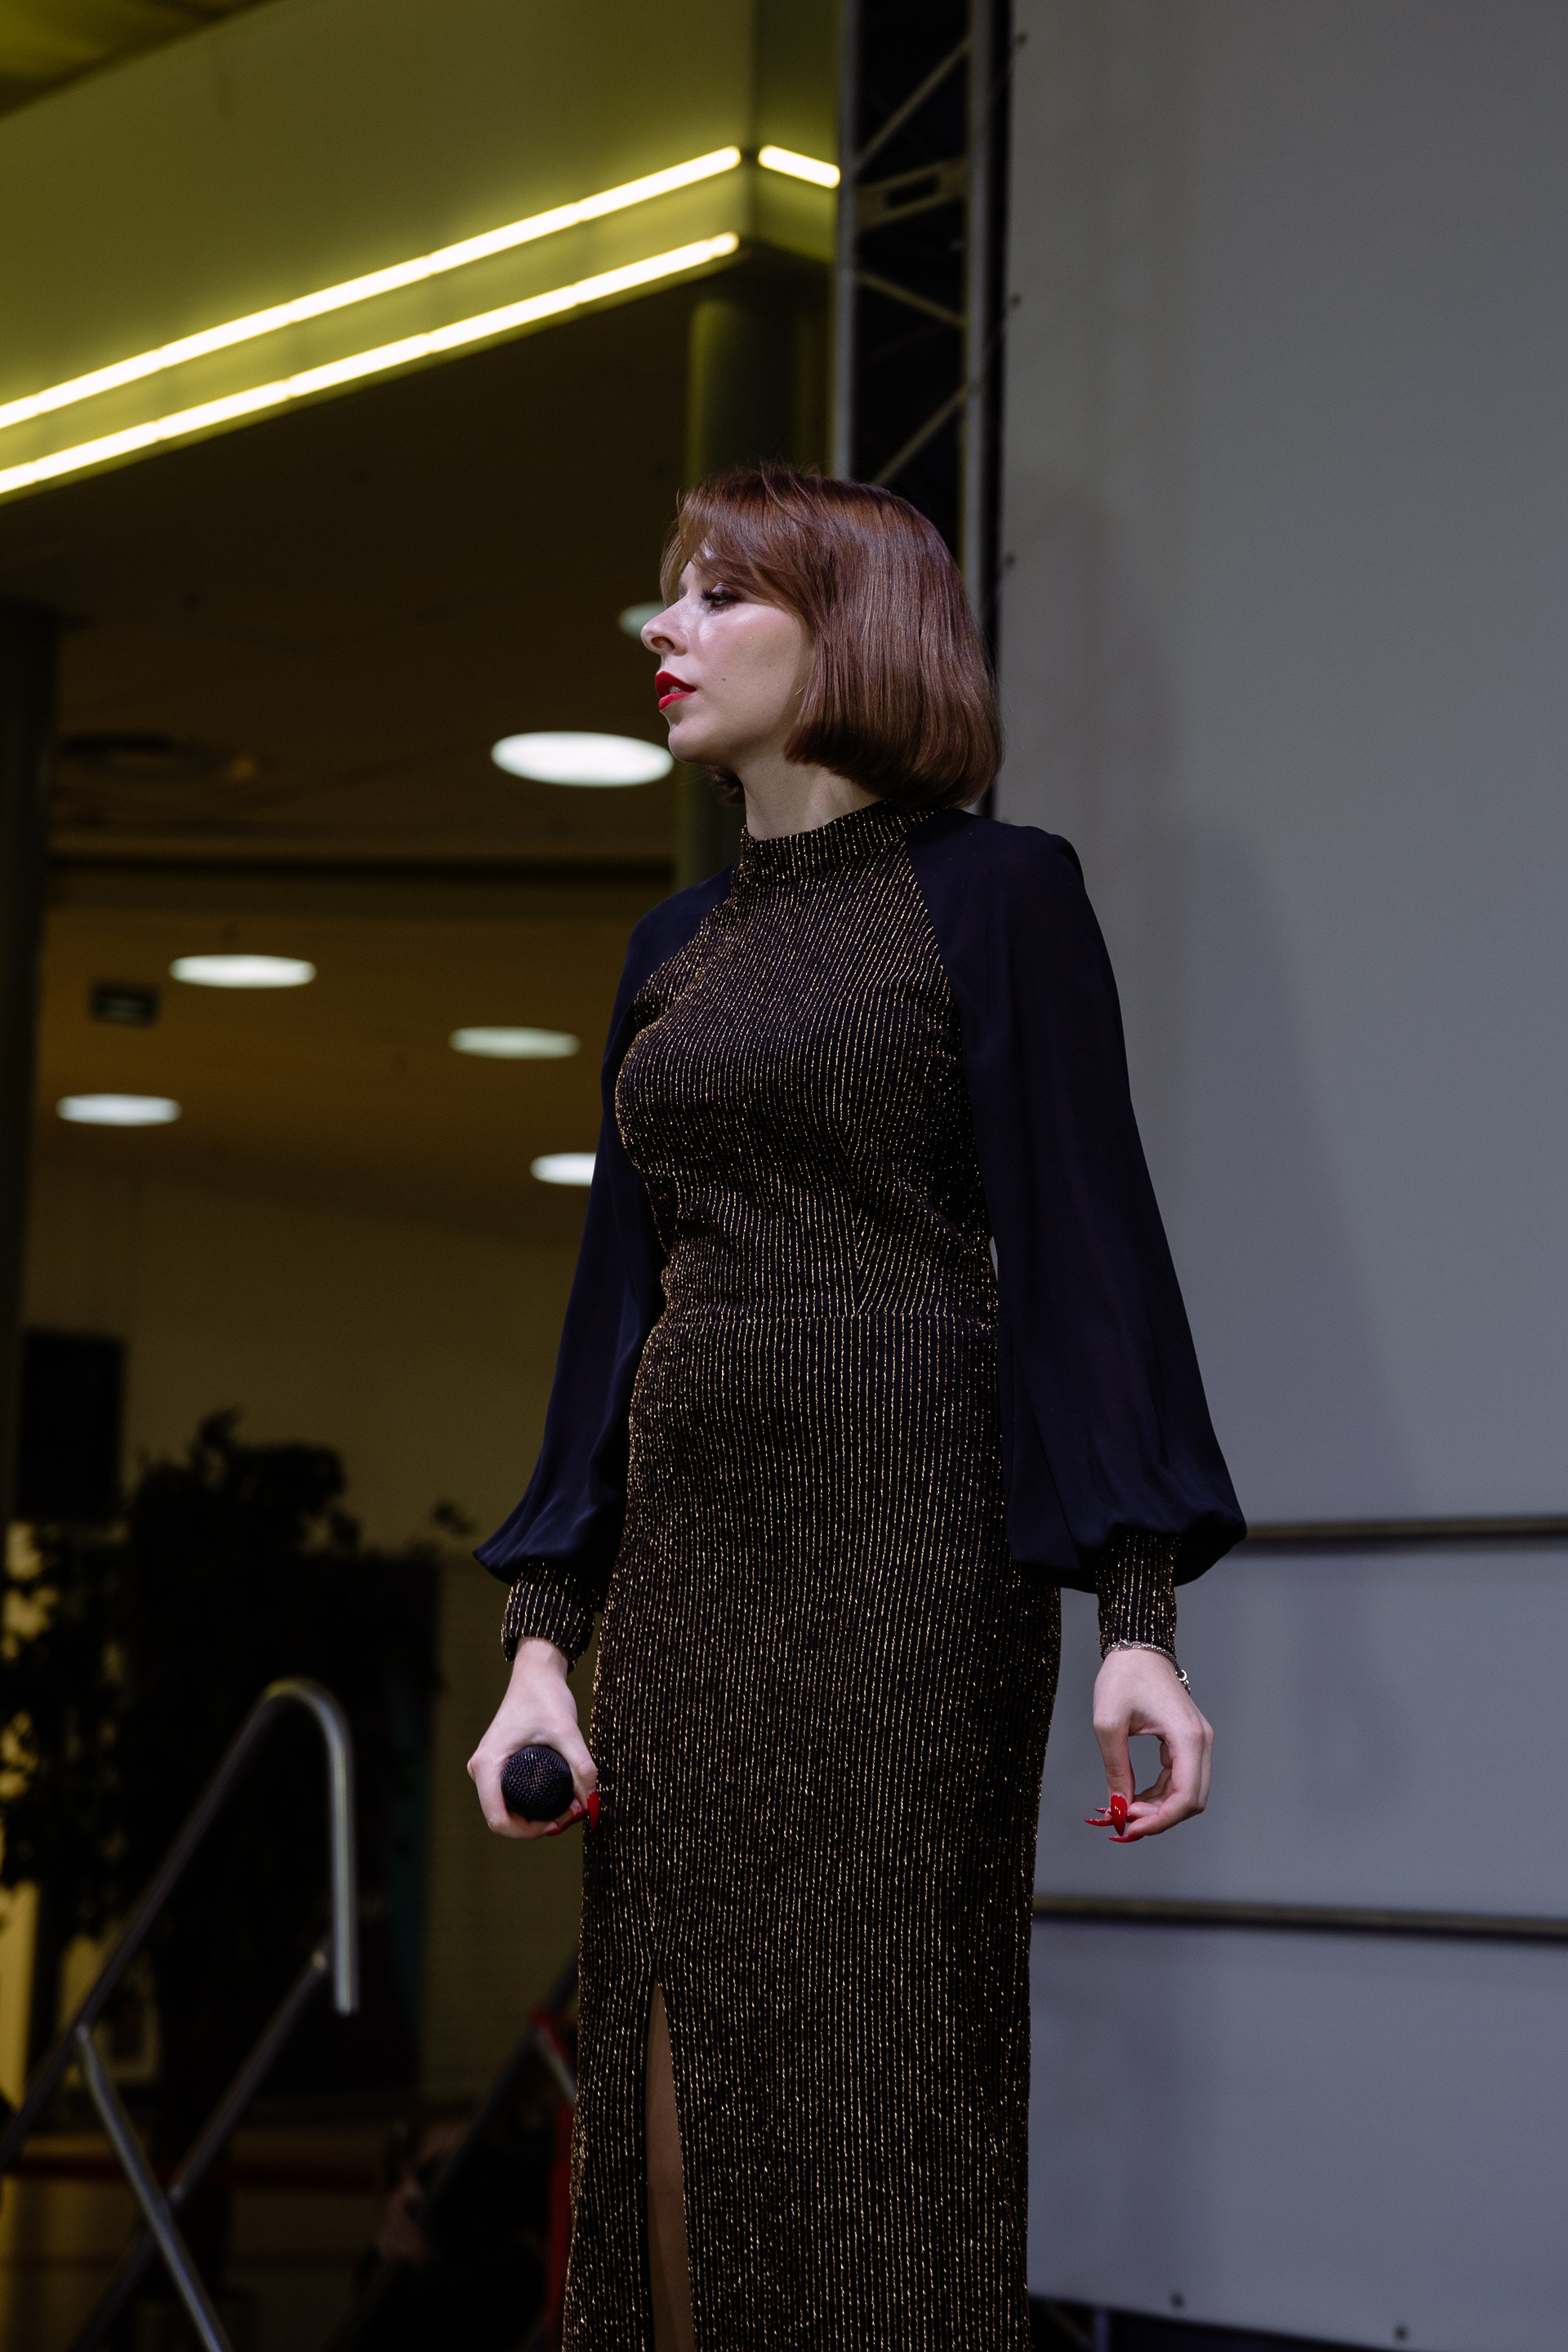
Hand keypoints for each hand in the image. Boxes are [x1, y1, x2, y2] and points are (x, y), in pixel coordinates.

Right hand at [467, 1638, 597, 1841]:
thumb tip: (592, 1801)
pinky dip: (531, 1806)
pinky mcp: (499, 1765)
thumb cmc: (545, 1695)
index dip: (529, 1832)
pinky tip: (557, 1801)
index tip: (560, 1821)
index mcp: (487, 1764)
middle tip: (572, 1814)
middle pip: (503, 1818)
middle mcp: (482, 1769)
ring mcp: (488, 1767)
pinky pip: (510, 1797)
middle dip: (537, 1826)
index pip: (498, 1819)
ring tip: (569, 1808)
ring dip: (535, 1818)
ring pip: (507, 1809)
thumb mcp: (566, 1730)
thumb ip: (581, 1765)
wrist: (537, 1672)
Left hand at [1086, 1647, 1212, 1842]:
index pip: (1186, 1796)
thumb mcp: (1108, 1725)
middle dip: (1160, 1818)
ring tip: (1124, 1809)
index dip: (1160, 1821)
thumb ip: (1116, 1769)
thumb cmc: (1123, 1678)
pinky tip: (1134, 1797)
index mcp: (1188, 1736)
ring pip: (1188, 1792)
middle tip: (1124, 1821)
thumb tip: (1119, 1807)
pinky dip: (1161, 1795)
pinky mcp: (1189, 1742)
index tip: (1129, 1826)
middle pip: (1193, 1800)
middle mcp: (1202, 1741)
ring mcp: (1199, 1741)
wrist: (1137, 1648)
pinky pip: (1181, 1779)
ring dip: (1159, 1808)